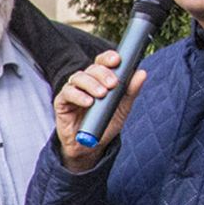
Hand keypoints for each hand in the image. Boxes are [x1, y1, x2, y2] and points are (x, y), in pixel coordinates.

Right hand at [55, 49, 147, 169]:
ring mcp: (73, 90)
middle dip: (103, 73)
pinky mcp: (61, 102)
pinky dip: (78, 96)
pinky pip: (67, 92)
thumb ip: (130, 91)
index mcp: (100, 79)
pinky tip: (88, 102)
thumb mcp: (122, 108)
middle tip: (113, 84)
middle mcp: (86, 82)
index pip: (102, 62)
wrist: (90, 147)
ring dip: (91, 83)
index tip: (117, 60)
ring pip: (79, 77)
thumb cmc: (105, 124)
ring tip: (101, 94)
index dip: (108, 58)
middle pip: (92, 68)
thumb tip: (141, 73)